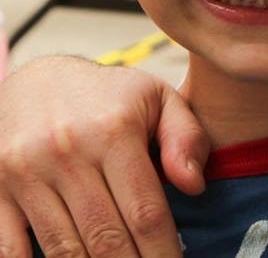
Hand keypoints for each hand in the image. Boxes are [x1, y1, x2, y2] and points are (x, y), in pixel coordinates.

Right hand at [0, 55, 208, 256]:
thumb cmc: (109, 96)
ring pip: (63, 249)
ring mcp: (26, 173)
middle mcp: (67, 152)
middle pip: (105, 237)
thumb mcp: (156, 98)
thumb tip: (195, 186)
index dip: (162, 250)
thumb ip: (185, 137)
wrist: (37, 81)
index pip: (144, 210)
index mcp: (113, 130)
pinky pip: (11, 250)